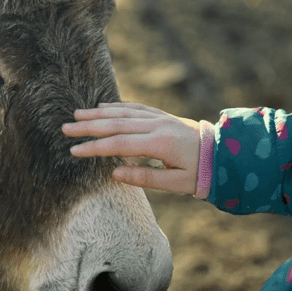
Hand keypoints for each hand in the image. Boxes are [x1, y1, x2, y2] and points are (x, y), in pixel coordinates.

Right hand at [63, 102, 200, 194]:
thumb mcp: (177, 184)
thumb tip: (114, 174)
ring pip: (124, 112)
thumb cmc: (202, 173)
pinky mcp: (163, 115)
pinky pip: (136, 107)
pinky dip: (117, 106)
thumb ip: (145, 178)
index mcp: (160, 144)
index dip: (95, 147)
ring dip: (99, 113)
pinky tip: (103, 107)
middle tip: (66, 128)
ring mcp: (160, 118)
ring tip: (77, 115)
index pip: (120, 144)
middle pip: (116, 124)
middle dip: (89, 127)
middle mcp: (158, 126)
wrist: (226, 153)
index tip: (74, 151)